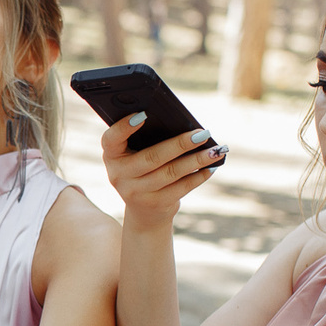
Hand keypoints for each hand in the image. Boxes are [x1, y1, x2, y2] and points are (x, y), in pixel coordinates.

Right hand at [101, 114, 227, 233]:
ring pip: (170, 173)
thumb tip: (182, 125)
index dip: (124, 127)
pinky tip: (211, 167)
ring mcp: (135, 193)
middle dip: (179, 144)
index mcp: (111, 156)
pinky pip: (181, 188)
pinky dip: (198, 176)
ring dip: (196, 160)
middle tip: (201, 134)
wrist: (143, 212)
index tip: (144, 114)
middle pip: (151, 157)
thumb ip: (146, 139)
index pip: (111, 139)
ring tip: (215, 150)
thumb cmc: (143, 169)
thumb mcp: (135, 155)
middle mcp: (118, 175)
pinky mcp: (155, 204)